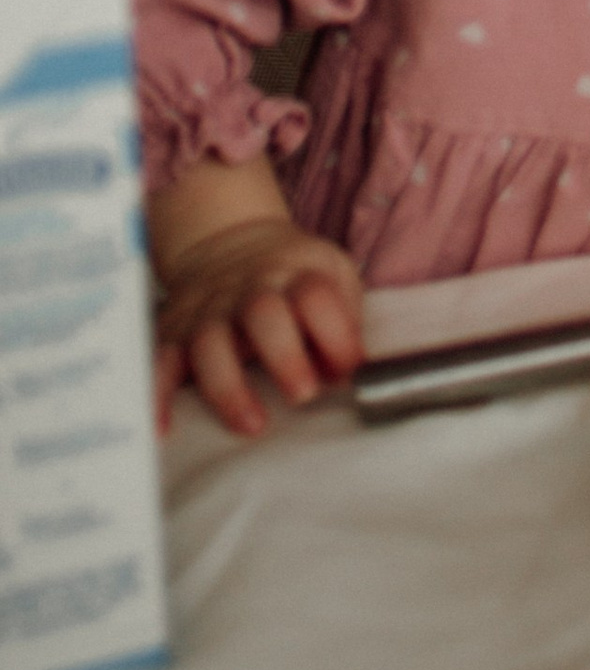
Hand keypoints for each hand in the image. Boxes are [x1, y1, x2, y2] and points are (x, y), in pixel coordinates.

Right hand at [155, 215, 364, 437]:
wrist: (227, 240)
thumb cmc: (291, 273)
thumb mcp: (331, 273)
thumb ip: (345, 318)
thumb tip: (352, 371)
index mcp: (295, 273)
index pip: (315, 294)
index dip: (336, 333)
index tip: (348, 370)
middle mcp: (248, 290)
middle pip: (262, 313)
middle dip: (283, 356)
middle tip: (303, 395)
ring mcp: (207, 311)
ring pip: (209, 343)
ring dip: (229, 387)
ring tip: (252, 425)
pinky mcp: (173, 333)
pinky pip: (158, 362)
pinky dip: (157, 394)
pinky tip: (163, 429)